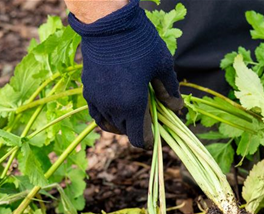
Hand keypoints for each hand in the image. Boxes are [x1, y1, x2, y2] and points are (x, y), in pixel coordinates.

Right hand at [68, 0, 183, 148]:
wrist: (107, 24)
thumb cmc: (139, 43)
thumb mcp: (162, 65)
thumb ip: (169, 90)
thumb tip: (176, 107)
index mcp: (132, 106)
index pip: (139, 139)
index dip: (149, 140)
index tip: (155, 134)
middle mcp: (113, 108)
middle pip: (126, 132)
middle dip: (139, 128)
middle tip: (150, 116)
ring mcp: (98, 101)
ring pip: (110, 125)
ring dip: (123, 124)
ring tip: (133, 113)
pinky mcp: (88, 91)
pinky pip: (96, 114)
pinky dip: (107, 116)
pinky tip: (116, 108)